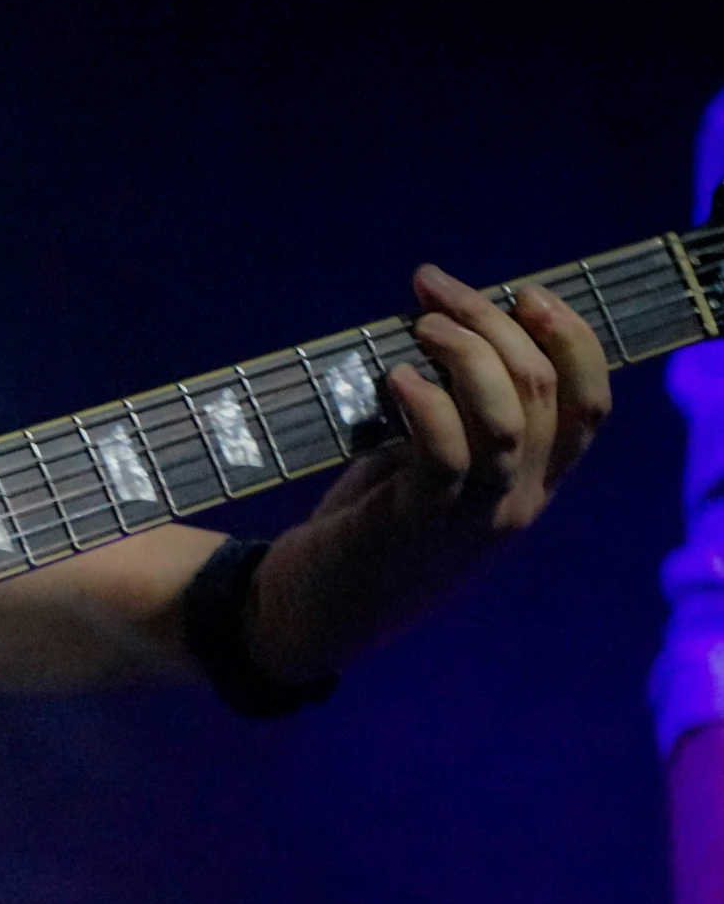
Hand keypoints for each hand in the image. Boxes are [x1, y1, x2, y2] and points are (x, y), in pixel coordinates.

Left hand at [248, 264, 610, 679]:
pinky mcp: (415, 526)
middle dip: (491, 321)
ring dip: (466, 353)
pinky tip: (394, 378)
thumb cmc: (369, 526)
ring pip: (508, 419)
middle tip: (432, 291)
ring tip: (419, 325)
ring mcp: (471, 519)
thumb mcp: (429, 466)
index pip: (590, 405)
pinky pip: (445, 455)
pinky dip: (426, 404)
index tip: (522, 293)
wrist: (312, 612)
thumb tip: (454, 325)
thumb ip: (458, 415)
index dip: (570, 339)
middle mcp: (518, 502)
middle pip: (541, 392)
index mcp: (532, 483)